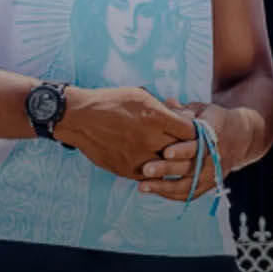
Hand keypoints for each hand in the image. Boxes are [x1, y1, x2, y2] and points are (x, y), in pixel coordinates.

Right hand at [54, 86, 195, 180]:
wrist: (79, 118)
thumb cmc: (111, 102)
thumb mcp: (141, 95)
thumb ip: (166, 108)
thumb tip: (188, 116)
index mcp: (155, 117)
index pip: (190, 131)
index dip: (193, 131)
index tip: (190, 130)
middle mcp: (149, 139)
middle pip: (182, 151)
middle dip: (185, 148)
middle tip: (185, 145)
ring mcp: (138, 157)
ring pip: (168, 167)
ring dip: (171, 162)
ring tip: (168, 154)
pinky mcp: (127, 170)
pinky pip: (150, 176)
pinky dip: (154, 170)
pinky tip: (152, 161)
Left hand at [136, 101, 248, 202]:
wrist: (239, 138)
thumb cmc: (211, 119)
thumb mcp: (202, 109)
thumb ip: (184, 110)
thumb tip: (167, 103)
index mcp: (213, 135)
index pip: (198, 144)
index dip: (183, 150)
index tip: (166, 151)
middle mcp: (214, 157)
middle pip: (190, 167)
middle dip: (167, 169)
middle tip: (146, 169)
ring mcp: (211, 174)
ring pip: (187, 185)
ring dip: (164, 186)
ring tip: (142, 186)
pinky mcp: (208, 185)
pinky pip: (188, 194)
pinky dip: (170, 194)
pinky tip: (152, 190)